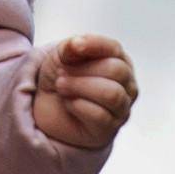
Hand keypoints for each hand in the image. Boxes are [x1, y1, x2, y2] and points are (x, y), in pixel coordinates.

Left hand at [32, 33, 137, 149]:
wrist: (47, 111)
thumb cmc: (62, 79)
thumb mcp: (61, 57)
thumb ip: (70, 47)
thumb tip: (77, 43)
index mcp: (120, 62)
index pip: (115, 49)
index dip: (95, 45)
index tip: (74, 46)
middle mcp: (127, 85)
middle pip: (116, 71)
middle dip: (83, 70)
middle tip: (61, 74)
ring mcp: (121, 109)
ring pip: (112, 94)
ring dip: (80, 87)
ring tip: (61, 86)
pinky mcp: (109, 130)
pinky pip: (100, 115)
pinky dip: (78, 106)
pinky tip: (68, 103)